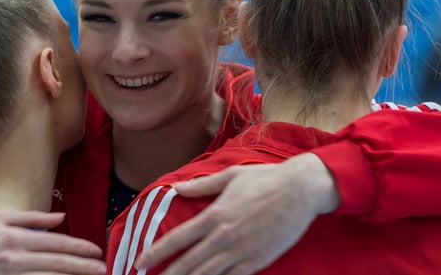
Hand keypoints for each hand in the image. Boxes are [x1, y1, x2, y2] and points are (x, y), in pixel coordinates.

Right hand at [0, 210, 104, 274]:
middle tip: (102, 269)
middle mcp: (14, 258)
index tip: (96, 251)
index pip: (55, 242)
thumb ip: (32, 217)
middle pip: (56, 263)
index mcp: (16, 237)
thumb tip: (60, 217)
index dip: (79, 247)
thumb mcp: (1, 217)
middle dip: (82, 267)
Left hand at [136, 153, 339, 274]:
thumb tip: (177, 188)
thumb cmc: (266, 179)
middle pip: (187, 263)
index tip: (140, 261)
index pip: (178, 238)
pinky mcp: (256, 262)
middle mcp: (222, 236)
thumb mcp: (230, 176)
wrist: (300, 191)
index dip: (156, 252)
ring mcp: (240, 252)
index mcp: (214, 215)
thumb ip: (201, 186)